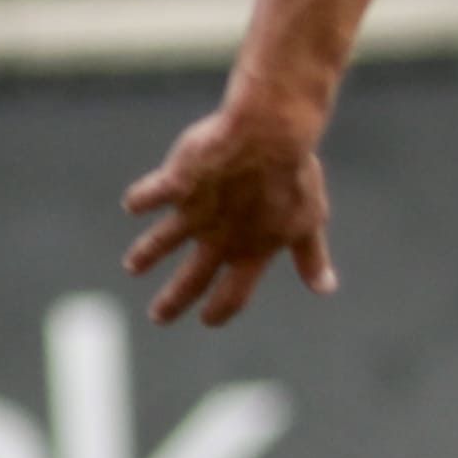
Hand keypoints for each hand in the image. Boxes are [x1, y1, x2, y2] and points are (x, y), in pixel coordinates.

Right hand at [122, 95, 335, 326]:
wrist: (271, 137)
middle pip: (191, 280)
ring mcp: (195, 212)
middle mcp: (219, 238)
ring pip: (162, 241)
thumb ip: (310, 257)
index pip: (233, 294)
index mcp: (252, 250)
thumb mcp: (309, 221)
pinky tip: (133, 204)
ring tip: (132, 265)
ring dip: (146, 254)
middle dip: (172, 301)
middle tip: (157, 317)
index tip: (208, 320)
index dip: (221, 310)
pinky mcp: (177, 182)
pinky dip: (141, 199)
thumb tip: (325, 289)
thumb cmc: (295, 178)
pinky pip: (151, 194)